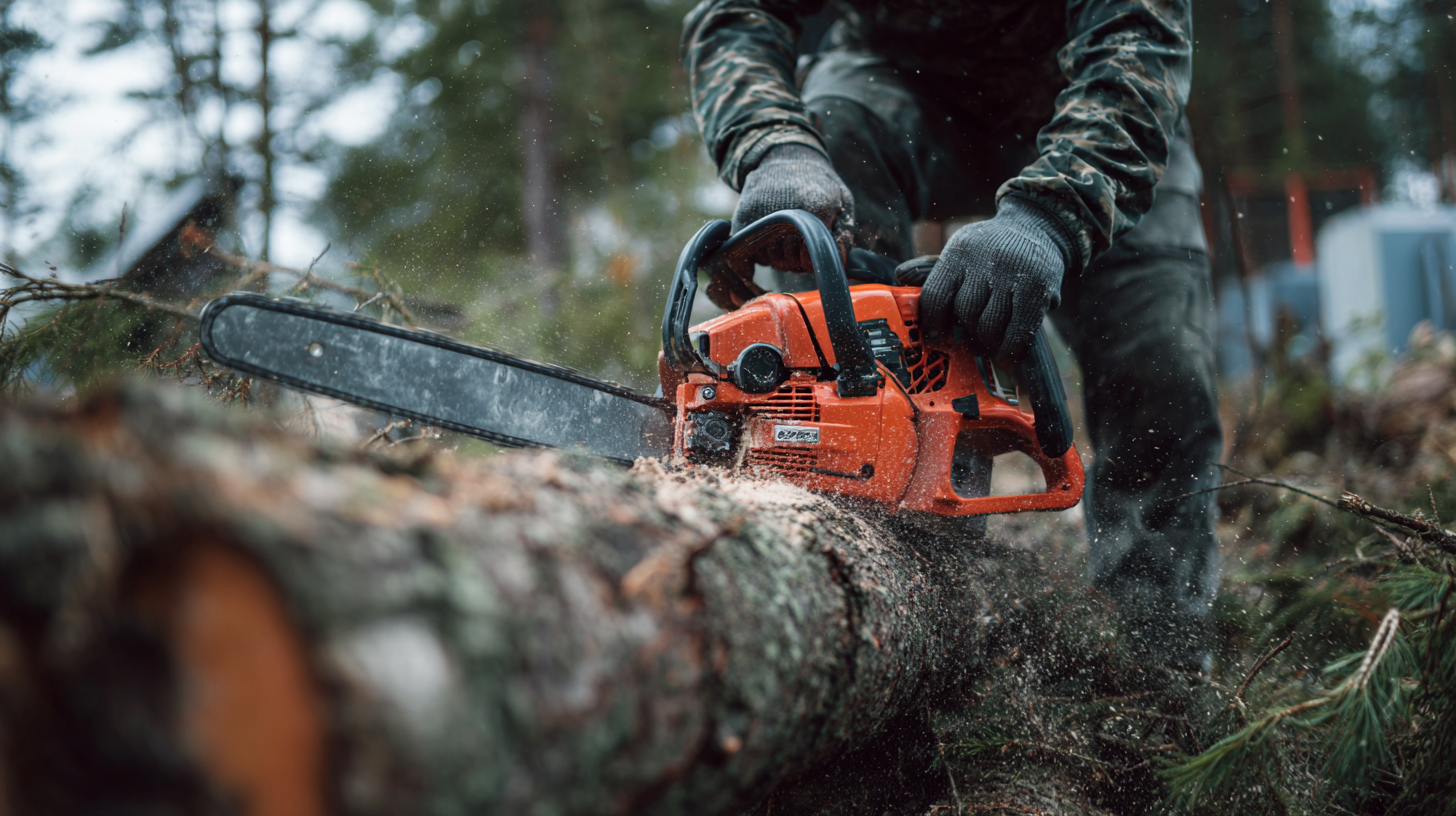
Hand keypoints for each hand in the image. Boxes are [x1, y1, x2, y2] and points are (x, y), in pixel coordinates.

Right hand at [731, 144, 854, 272]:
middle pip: (787, 263)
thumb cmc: (820, 184)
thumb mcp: (843, 202)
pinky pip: (750, 250)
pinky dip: (759, 252)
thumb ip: (844, 236)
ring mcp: (761, 214)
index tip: (812, 252)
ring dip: (777, 257)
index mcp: (816, 209)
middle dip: (794, 262)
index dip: (811, 262)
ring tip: (785, 240)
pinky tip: (770, 238)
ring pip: (767, 259)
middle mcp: (786, 212)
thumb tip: (840, 264)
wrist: (787, 154)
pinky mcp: (743, 215)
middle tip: (798, 247)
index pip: (809, 259)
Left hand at [918, 195, 1074, 361]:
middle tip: (970, 344)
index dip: (932, 323)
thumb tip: (900, 276)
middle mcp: (984, 261)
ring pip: (990, 325)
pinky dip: (1012, 348)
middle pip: (964, 313)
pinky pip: (1019, 330)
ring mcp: (1013, 274)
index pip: (935, 295)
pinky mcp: (1038, 288)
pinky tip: (1009, 354)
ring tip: (990, 346)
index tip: (934, 339)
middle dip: (967, 333)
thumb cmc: (990, 247)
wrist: (1036, 225)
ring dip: (988, 343)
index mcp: (958, 252)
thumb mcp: (961, 249)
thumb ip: (932, 267)